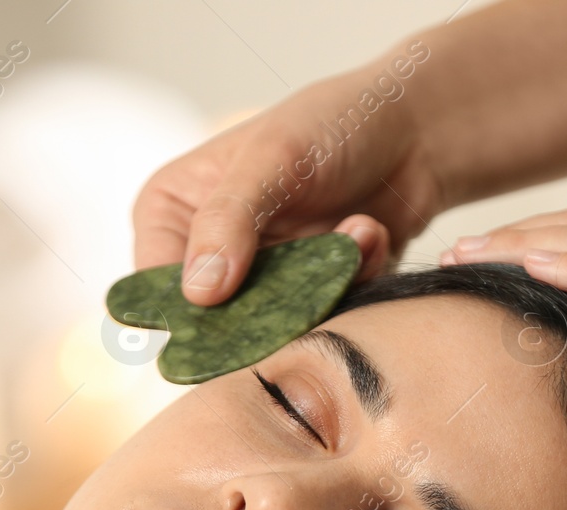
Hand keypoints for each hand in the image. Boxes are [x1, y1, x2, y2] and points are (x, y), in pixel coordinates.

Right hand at [132, 66, 442, 303]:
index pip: (153, 287)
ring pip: (271, 328)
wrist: (412, 129)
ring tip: (353, 229)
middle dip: (267, 309)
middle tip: (308, 284)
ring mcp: (261, 278)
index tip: (235, 318)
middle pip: (213, 322)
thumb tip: (197, 293)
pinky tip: (369, 232)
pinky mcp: (309, 295)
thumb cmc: (333, 123)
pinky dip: (352, 280)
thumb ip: (228, 220)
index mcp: (171, 211)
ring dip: (319, 288)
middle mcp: (207, 251)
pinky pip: (321, 317)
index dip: (187, 315)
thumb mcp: (273, 159)